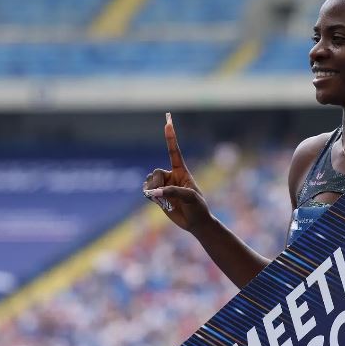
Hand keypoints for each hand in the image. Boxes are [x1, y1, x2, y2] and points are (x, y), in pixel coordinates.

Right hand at [142, 113, 210, 233]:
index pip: (174, 152)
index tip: (168, 122)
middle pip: (155, 172)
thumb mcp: (190, 198)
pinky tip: (156, 200)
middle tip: (164, 194)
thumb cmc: (198, 208)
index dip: (170, 138)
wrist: (196, 223)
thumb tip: (154, 192)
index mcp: (182, 172)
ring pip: (149, 181)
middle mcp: (171, 176)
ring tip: (162, 200)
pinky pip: (146, 190)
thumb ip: (172, 191)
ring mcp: (164, 186)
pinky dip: (148, 194)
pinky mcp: (158, 196)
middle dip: (157, 183)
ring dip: (152, 190)